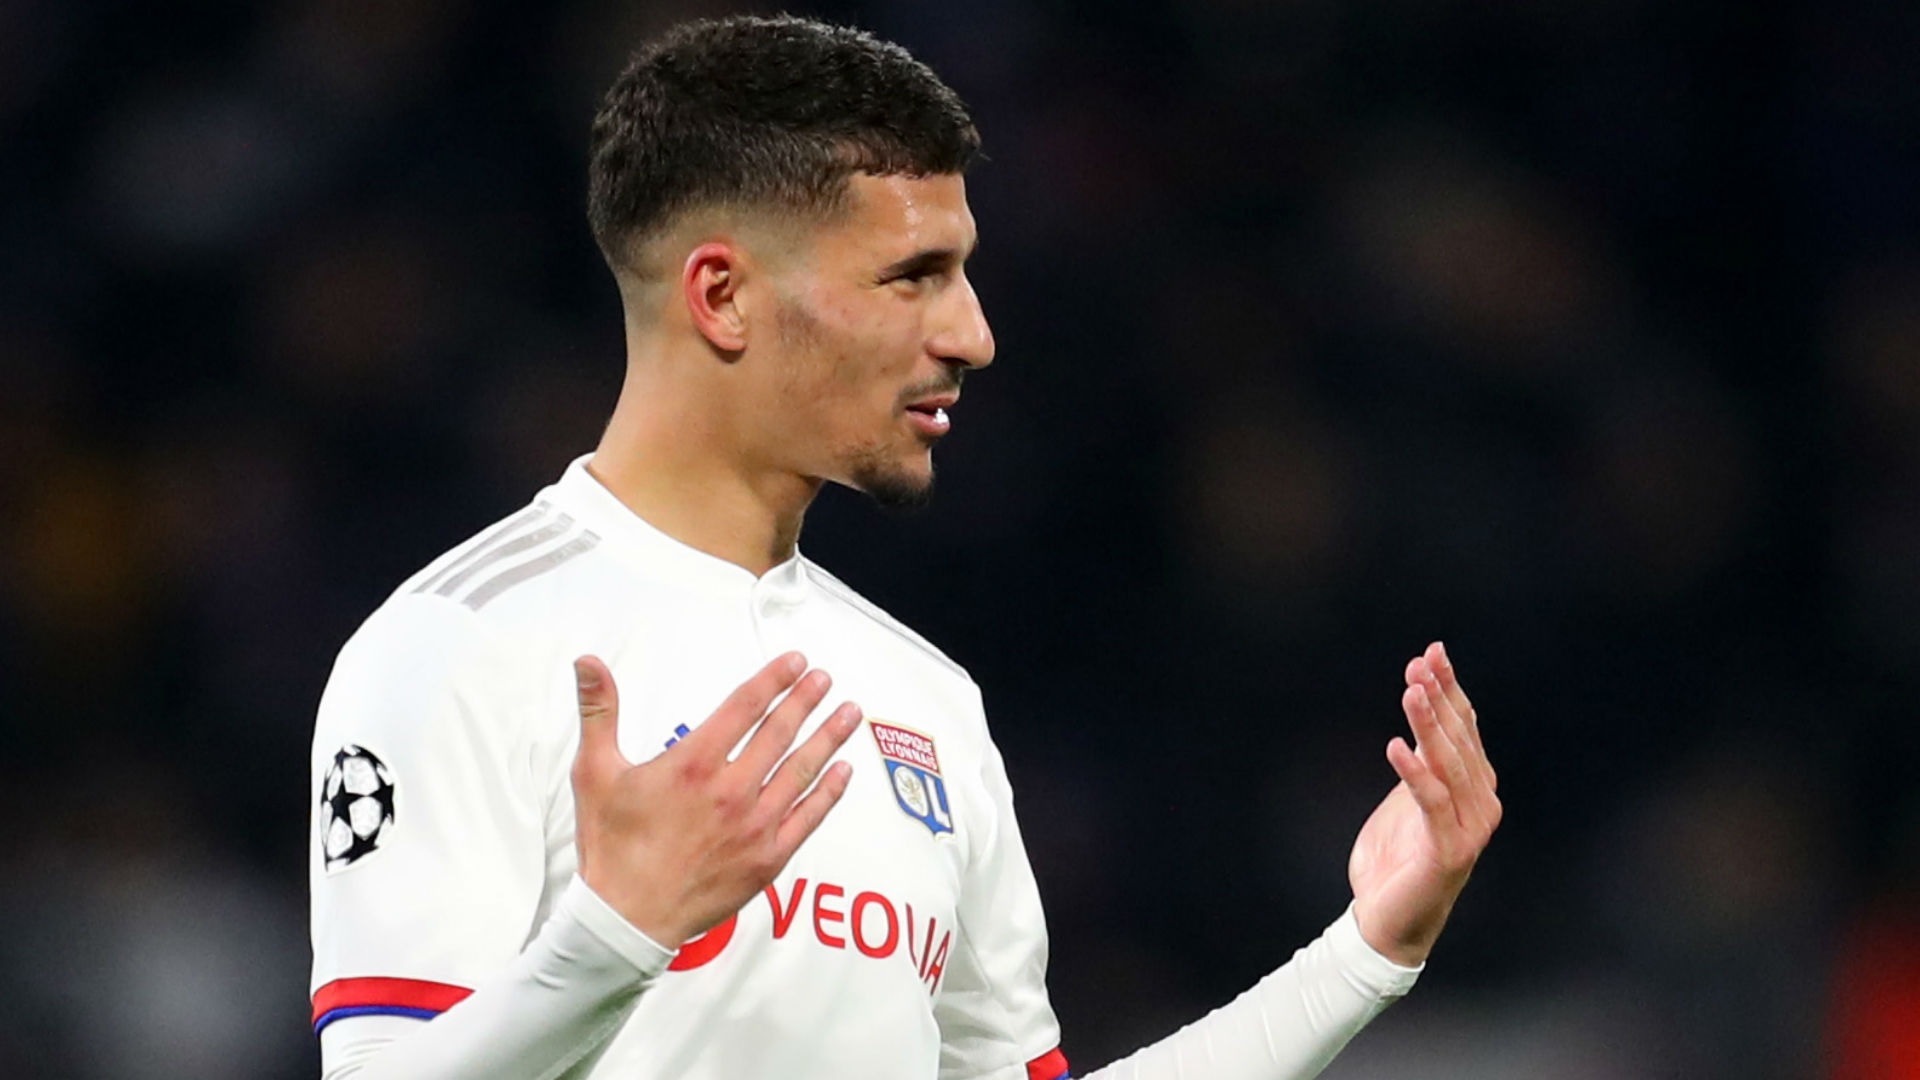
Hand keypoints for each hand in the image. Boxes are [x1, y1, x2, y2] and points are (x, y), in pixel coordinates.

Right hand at [570, 652, 860, 948]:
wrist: (627, 920)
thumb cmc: (611, 847)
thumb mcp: (595, 772)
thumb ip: (599, 710)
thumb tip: (587, 662)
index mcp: (694, 764)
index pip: (745, 707)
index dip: (774, 680)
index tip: (796, 662)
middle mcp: (731, 790)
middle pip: (780, 733)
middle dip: (806, 700)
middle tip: (825, 679)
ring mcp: (755, 826)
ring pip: (802, 770)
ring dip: (828, 737)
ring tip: (850, 713)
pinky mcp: (769, 859)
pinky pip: (809, 818)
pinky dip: (830, 792)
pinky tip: (844, 770)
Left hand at [1348, 641, 1499, 966]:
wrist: (1386, 921)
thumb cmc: (1396, 859)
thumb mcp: (1407, 798)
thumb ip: (1422, 762)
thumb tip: (1421, 716)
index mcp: (1474, 786)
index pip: (1465, 727)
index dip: (1450, 689)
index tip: (1432, 652)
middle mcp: (1482, 803)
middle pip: (1460, 739)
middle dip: (1439, 698)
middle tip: (1418, 664)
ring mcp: (1471, 828)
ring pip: (1449, 765)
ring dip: (1429, 726)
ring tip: (1410, 692)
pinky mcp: (1450, 850)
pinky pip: (1431, 803)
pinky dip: (1414, 773)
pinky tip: (1395, 748)